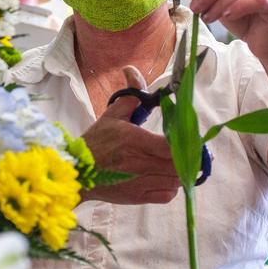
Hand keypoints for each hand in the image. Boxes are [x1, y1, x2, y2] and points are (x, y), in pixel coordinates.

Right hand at [81, 67, 180, 205]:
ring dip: (179, 172)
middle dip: (186, 158)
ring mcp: (139, 182)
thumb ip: (130, 97)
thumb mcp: (111, 116)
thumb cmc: (95, 142)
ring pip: (176, 180)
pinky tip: (163, 178)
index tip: (189, 139)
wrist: (78, 172)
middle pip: (179, 165)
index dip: (185, 144)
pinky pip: (167, 195)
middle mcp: (139, 163)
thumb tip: (132, 71)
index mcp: (133, 140)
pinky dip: (170, 187)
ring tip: (173, 163)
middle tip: (187, 151)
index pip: (171, 146)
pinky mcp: (138, 197)